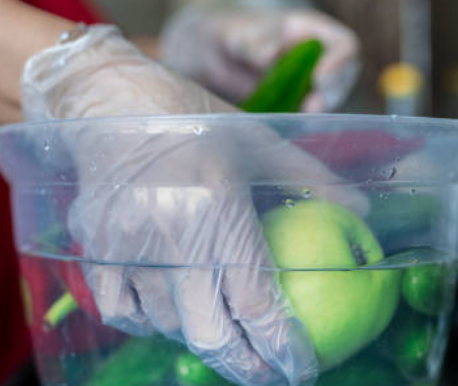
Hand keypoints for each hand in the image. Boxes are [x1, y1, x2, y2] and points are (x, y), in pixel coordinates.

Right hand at [21, 25, 365, 385]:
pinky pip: (119, 310)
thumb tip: (361, 212)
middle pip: (210, 333)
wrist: (110, 100)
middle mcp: (171, 238)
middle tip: (265, 373)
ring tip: (220, 333)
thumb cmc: (190, 118)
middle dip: (244, 366)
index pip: (256, 301)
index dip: (283, 346)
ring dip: (198, 336)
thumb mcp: (257, 141)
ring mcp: (128, 249)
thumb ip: (311, 179)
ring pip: (166, 325)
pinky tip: (164, 314)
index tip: (301, 367)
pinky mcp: (96, 251)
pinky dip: (145, 322)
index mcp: (217, 210)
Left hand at [160, 10, 360, 111]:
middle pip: (342, 78)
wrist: (207, 59)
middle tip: (310, 107)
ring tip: (299, 118)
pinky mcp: (293, 107)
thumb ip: (254, 43)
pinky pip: (306, 117)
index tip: (319, 79)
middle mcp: (316, 59)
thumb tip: (271, 55)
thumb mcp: (238, 36)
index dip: (339, 62)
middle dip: (331, 93)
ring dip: (317, 112)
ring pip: (327, 101)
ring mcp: (306, 85)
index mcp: (310, 32)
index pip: (344, 45)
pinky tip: (285, 129)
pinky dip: (299, 124)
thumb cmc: (227, 37)